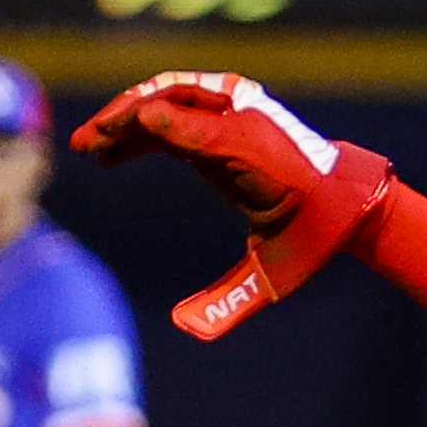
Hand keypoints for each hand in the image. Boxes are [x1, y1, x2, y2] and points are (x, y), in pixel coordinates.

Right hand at [71, 71, 396, 340]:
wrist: (342, 207)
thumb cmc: (311, 234)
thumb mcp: (271, 264)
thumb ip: (230, 294)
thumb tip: (182, 324)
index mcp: (245, 141)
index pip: (181, 117)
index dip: (142, 123)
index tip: (106, 139)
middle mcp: (234, 120)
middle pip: (165, 101)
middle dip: (121, 120)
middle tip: (84, 143)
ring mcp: (225, 121)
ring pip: (163, 109)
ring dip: (124, 126)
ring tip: (90, 149)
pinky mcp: (219, 131)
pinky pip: (172, 124)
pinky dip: (142, 136)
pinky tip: (115, 157)